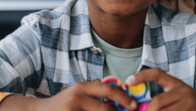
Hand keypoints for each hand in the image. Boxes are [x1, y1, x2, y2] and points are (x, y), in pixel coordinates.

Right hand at [0, 80, 137, 110]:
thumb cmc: (63, 105)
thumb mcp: (78, 94)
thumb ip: (95, 95)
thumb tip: (119, 101)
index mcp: (82, 87)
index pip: (108, 89)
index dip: (123, 97)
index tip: (133, 105)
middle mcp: (76, 96)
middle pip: (105, 108)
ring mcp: (71, 110)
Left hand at [125, 68, 195, 110]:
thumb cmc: (191, 104)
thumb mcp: (179, 94)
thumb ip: (163, 99)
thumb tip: (139, 107)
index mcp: (177, 84)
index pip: (158, 74)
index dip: (142, 76)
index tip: (127, 81)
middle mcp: (184, 92)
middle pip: (157, 102)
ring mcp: (190, 105)